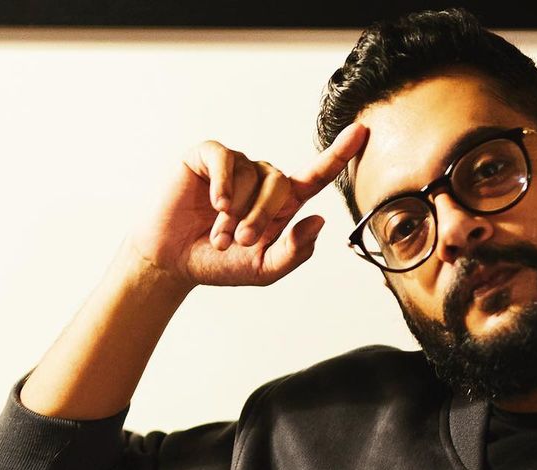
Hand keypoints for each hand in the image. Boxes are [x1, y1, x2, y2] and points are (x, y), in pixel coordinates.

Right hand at [127, 121, 367, 288]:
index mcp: (283, 205)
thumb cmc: (222, 264)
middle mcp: (262, 180)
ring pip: (252, 175)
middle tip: (240, 241)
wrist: (175, 262)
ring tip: (219, 234)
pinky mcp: (207, 157)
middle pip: (281, 183)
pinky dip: (223, 183)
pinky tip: (215, 204)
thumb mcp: (265, 269)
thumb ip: (295, 251)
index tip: (362, 132)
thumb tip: (320, 220)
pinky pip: (225, 159)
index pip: (316, 176)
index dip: (339, 154)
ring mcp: (235, 166)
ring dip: (236, 212)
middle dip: (261, 217)